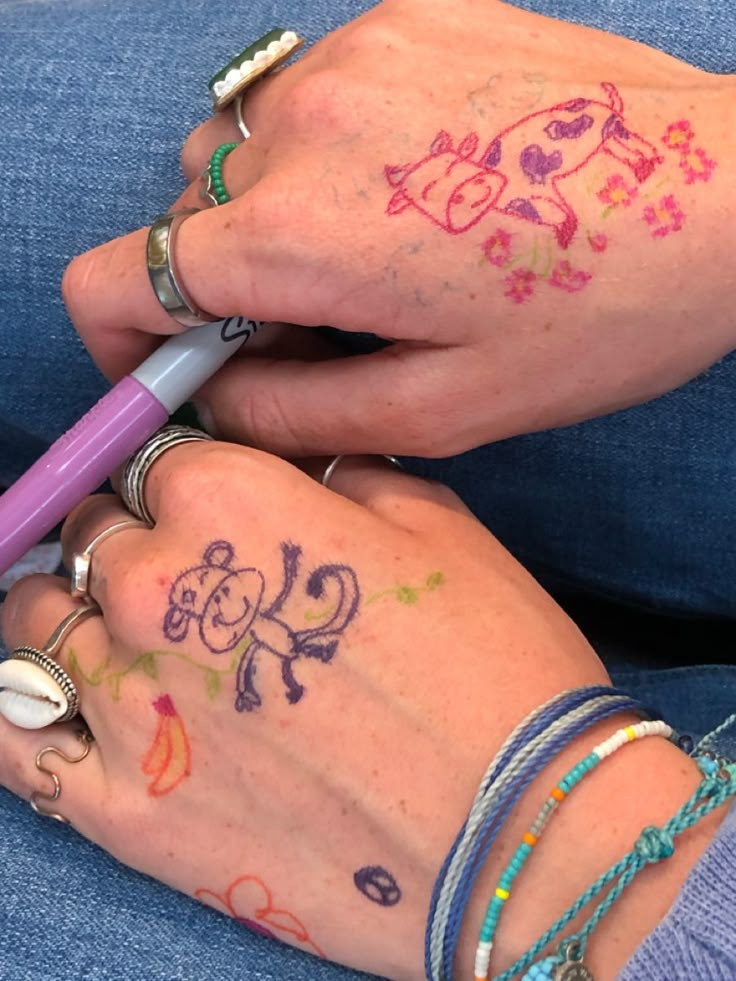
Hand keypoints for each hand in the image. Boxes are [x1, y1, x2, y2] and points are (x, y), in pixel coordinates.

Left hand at [1, 447, 720, 977]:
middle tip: (194, 576)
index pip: (155, 452)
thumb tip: (286, 465)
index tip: (211, 499)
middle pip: (94, 528)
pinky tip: (59, 693)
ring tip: (134, 632)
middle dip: (137, 536)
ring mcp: (124, 701)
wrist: (519, 827)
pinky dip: (26, 701)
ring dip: (78, 608)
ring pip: (38, 614)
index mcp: (228, 502)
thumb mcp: (433, 520)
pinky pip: (14, 734)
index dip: (189, 474)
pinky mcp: (121, 805)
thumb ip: (333, 470)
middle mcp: (154, 588)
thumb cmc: (493, 662)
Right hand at [62, 0, 735, 456]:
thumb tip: (215, 401)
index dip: (123, 341)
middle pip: (179, 220)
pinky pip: (303, 99)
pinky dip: (319, 156)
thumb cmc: (599, 313)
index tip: (174, 370)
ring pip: (231, 154)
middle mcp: (297, 125)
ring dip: (263, 217)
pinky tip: (407, 188)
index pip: (117, 277)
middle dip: (218, 289)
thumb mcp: (445, 411)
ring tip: (363, 259)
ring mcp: (347, 56)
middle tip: (309, 332)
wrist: (728, 194)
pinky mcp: (396, 21)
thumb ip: (297, 416)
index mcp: (297, 235)